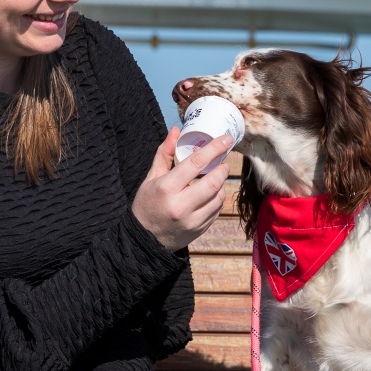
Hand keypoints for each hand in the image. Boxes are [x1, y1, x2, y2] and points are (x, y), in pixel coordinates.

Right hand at [132, 126, 230, 251]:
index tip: (226, 139)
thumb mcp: (151, 178)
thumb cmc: (147, 204)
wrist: (145, 239)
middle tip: (223, 162)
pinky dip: (218, 198)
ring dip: (222, 184)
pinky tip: (212, 193)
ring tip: (217, 177)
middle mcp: (180, 205)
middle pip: (213, 182)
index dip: (214, 149)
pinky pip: (217, 210)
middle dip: (222, 169)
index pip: (195, 163)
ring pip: (218, 197)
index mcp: (166, 188)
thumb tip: (176, 130)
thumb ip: (165, 154)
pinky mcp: (199, 229)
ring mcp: (192, 220)